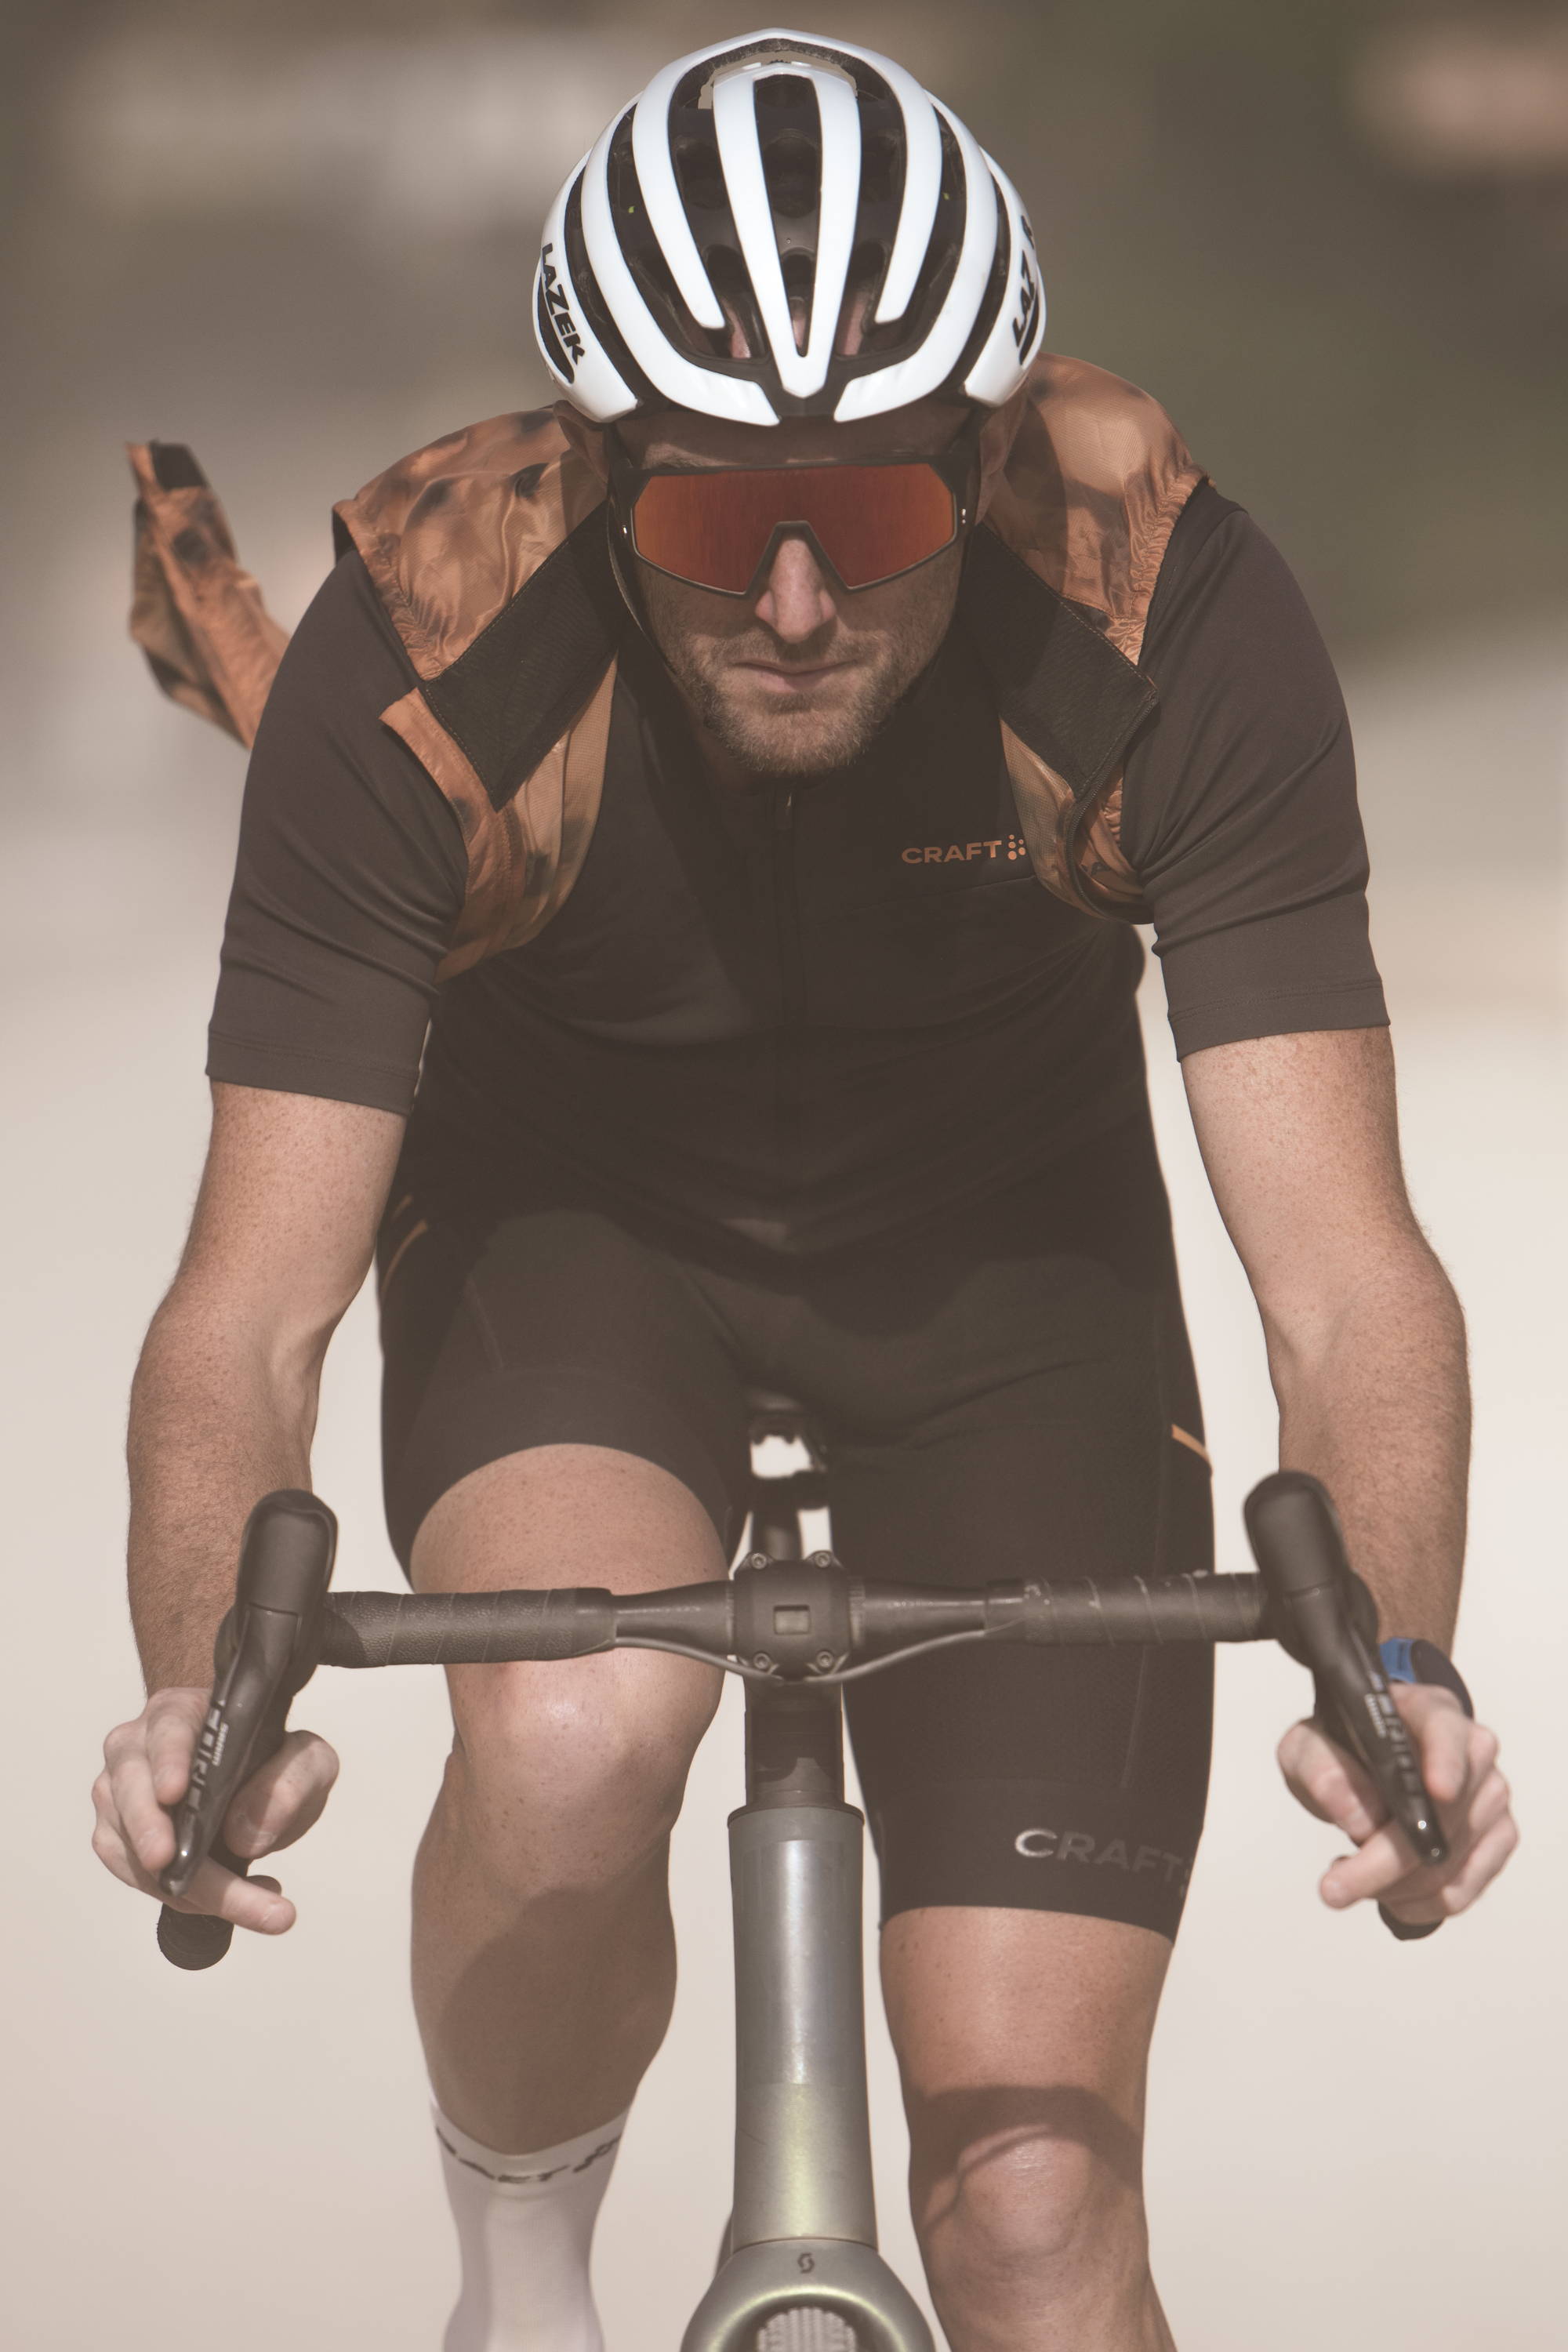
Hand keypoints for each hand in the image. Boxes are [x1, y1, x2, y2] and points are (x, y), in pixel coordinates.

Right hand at [92, 1686, 339, 1935]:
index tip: (175, 1792)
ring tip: (244, 1902)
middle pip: (131, 1789)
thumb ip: (290, 1784)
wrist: (251, 1778)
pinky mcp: (117, 1837)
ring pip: (125, 1841)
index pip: (167, 1729)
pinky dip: (174, 1894)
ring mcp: (118, 1795)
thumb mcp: (307, 1760)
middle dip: (149, 1830)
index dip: (168, 1760)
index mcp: (182, 1714)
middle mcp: (137, 1750)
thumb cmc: (271, 1759)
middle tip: (171, 1864)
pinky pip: (131, 1872)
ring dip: (175, 1881)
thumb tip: (245, 1835)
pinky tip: (223, 1901)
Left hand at [1278, 1683, 1517, 1925]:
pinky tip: (1384, 1893)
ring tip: (1348, 1878)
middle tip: (1332, 1887)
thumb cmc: (1341, 1748)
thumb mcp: (1308, 1746)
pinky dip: (1418, 1904)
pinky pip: (1462, 1890)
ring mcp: (1491, 1796)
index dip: (1446, 1761)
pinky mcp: (1496, 1839)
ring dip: (1394, 1886)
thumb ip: (1322, 1769)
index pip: (1446, 1730)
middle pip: (1445, 1814)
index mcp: (1428, 1711)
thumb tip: (1361, 1818)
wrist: (1364, 1763)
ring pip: (1451, 1862)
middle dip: (1386, 1861)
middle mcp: (1472, 1750)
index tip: (1437, 1791)